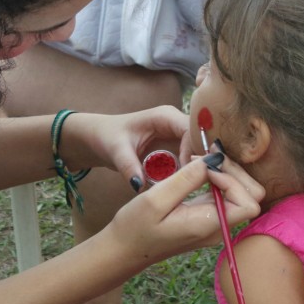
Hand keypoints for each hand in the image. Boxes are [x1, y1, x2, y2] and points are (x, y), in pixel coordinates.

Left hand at [64, 106, 190, 186]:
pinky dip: (192, 172)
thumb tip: (140, 186)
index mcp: (165, 116)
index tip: (188, 173)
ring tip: (199, 186)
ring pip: (199, 151)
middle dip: (203, 161)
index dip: (194, 150)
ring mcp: (177, 136)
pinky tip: (191, 186)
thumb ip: (128, 167)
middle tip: (201, 183)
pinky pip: (190, 160)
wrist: (100, 138)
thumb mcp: (116, 151)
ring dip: (200, 168)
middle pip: (201, 140)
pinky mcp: (176, 149)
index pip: (191, 130)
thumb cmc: (107, 137)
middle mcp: (176, 124)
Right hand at [107, 153, 264, 262]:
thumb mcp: (155, 200)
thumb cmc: (134, 228)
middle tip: (208, 156)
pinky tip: (199, 168)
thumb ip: (186, 179)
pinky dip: (218, 178)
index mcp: (209, 225)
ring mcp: (215, 223)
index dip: (233, 179)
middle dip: (235, 171)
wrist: (123, 250)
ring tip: (201, 159)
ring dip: (226, 172)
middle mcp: (218, 227)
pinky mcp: (207, 216)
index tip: (206, 168)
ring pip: (241, 193)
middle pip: (251, 196)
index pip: (248, 202)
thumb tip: (212, 158)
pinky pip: (226, 195)